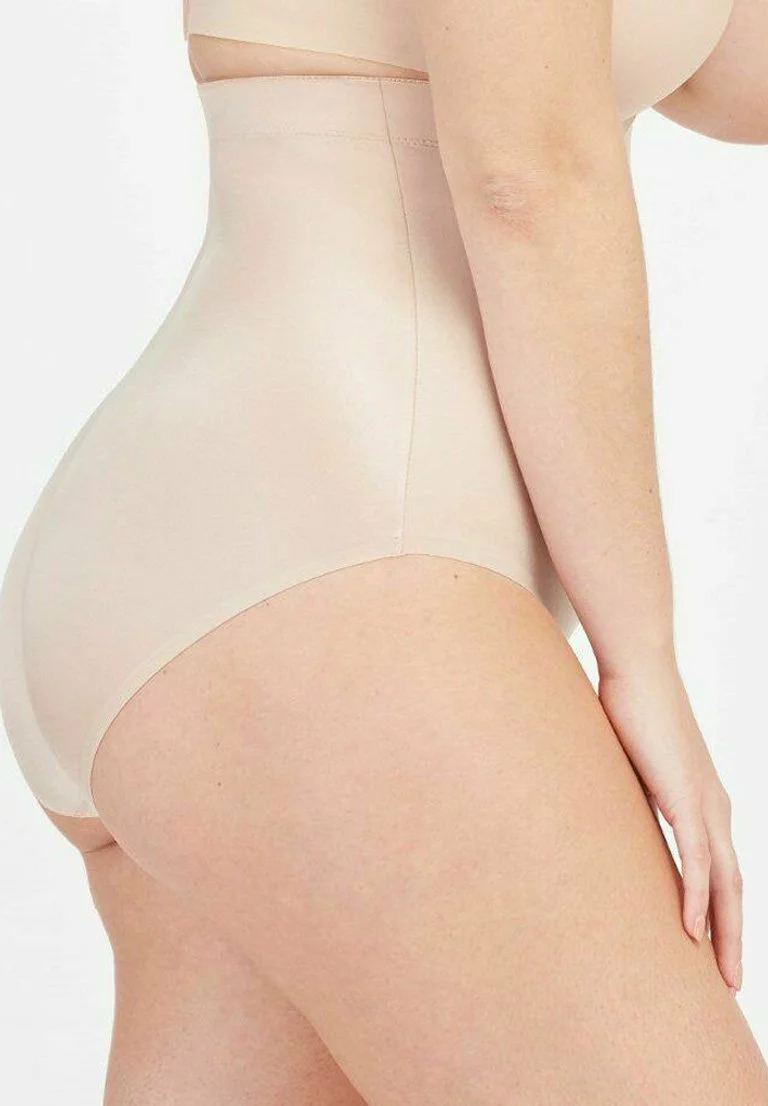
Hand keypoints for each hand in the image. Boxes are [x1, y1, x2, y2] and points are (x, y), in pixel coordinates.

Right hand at [597, 658, 741, 994]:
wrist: (639, 669)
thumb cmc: (630, 707)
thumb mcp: (630, 765)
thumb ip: (629, 794)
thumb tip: (604, 812)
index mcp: (704, 799)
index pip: (721, 869)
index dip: (720, 910)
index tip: (711, 946)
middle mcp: (715, 806)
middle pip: (734, 886)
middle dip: (733, 936)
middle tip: (730, 980)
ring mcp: (706, 803)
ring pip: (726, 883)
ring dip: (725, 931)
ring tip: (721, 973)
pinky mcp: (688, 798)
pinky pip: (700, 861)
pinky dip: (698, 898)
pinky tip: (692, 930)